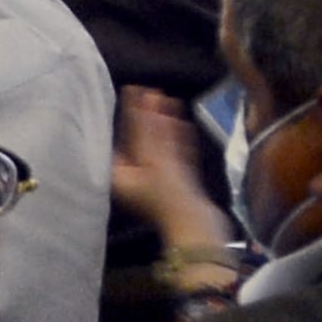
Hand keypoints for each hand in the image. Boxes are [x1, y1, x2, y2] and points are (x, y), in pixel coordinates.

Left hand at [112, 87, 229, 254]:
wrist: (200, 231)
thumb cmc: (170, 199)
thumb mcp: (155, 160)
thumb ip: (149, 131)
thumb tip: (144, 102)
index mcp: (121, 175)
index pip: (123, 136)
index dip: (130, 112)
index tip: (133, 90)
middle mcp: (135, 178)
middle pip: (142, 140)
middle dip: (149, 116)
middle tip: (153, 91)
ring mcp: (158, 183)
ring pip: (161, 147)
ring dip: (165, 124)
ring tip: (168, 100)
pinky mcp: (179, 186)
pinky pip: (176, 157)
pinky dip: (178, 140)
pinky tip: (182, 124)